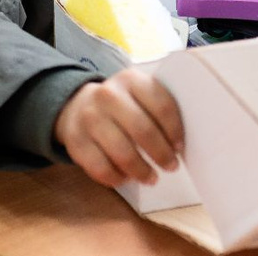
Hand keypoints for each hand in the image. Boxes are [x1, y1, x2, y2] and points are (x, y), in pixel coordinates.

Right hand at [53, 68, 184, 187]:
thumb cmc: (122, 104)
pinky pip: (100, 168)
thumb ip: (158, 107)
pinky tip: (127, 178)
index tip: (180, 147)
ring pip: (122, 152)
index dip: (174, 130)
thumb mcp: (139, 93)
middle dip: (161, 153)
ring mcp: (89, 118)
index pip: (161, 105)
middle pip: (142, 130)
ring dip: (141, 170)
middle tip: (171, 166)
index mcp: (131, 80)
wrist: (78, 105)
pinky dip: (117, 178)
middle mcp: (108, 95)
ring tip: (152, 178)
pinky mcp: (76, 142)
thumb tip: (181, 142)